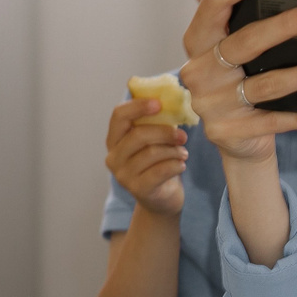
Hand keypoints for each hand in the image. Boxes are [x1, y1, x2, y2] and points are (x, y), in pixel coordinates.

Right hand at [105, 98, 186, 215]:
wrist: (162, 199)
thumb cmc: (159, 163)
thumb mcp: (155, 141)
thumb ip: (156, 122)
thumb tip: (172, 98)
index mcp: (115, 139)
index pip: (119, 116)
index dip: (138, 106)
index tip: (159, 103)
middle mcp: (113, 157)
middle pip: (139, 135)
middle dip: (165, 132)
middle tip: (183, 135)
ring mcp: (123, 175)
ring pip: (152, 153)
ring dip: (174, 150)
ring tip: (183, 153)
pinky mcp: (138, 190)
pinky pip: (161, 171)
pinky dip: (176, 165)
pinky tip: (181, 165)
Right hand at [178, 0, 296, 166]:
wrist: (238, 139)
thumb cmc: (243, 81)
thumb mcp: (240, 53)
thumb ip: (251, 27)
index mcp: (198, 40)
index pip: (215, 0)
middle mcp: (198, 71)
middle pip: (244, 42)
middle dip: (283, 25)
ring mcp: (211, 104)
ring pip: (265, 84)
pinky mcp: (228, 132)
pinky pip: (274, 120)